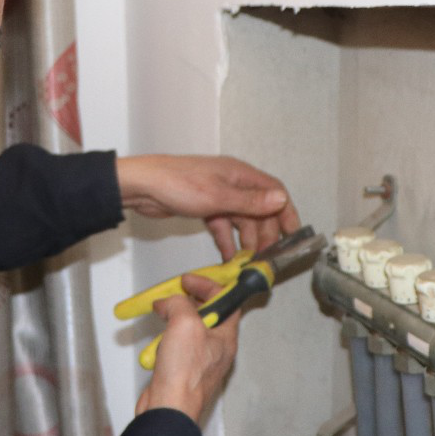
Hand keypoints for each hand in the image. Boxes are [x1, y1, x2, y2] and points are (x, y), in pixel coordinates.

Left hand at [116, 154, 300, 258]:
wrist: (141, 186)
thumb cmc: (176, 182)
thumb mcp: (219, 196)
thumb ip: (251, 201)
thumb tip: (280, 199)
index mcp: (240, 174)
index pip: (274, 191)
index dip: (286, 212)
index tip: (293, 234)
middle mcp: (232, 183)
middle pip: (259, 210)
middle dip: (265, 233)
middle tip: (265, 256)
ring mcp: (218, 195)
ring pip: (241, 220)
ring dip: (246, 240)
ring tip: (248, 261)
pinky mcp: (204, 207)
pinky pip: (222, 226)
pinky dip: (226, 240)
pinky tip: (227, 256)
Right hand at [135, 274, 238, 422]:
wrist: (168, 408)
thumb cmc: (184, 374)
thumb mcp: (185, 324)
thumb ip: (180, 304)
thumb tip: (170, 302)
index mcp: (225, 338)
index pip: (226, 302)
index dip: (208, 286)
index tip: (188, 281)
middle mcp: (216, 349)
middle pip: (209, 314)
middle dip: (190, 300)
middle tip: (174, 293)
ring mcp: (199, 361)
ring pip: (191, 330)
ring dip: (176, 317)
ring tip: (163, 311)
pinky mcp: (182, 370)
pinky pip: (178, 345)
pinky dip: (167, 335)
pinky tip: (158, 336)